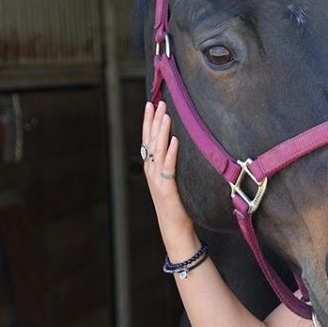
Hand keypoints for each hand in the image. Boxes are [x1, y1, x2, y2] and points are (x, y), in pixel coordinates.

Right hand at [142, 101, 193, 246]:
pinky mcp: (167, 187)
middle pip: (151, 140)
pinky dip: (171, 152)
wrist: (174, 225)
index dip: (148, 120)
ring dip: (162, 131)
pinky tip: (175, 140)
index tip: (151, 102)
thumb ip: (172, 160)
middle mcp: (151, 169)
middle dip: (154, 120)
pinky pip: (169, 166)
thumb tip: (180, 139)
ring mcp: (157, 178)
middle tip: (159, 101)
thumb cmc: (176, 200)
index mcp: (151, 165)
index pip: (148, 138)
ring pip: (158, 150)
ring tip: (166, 115)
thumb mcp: (171, 176)